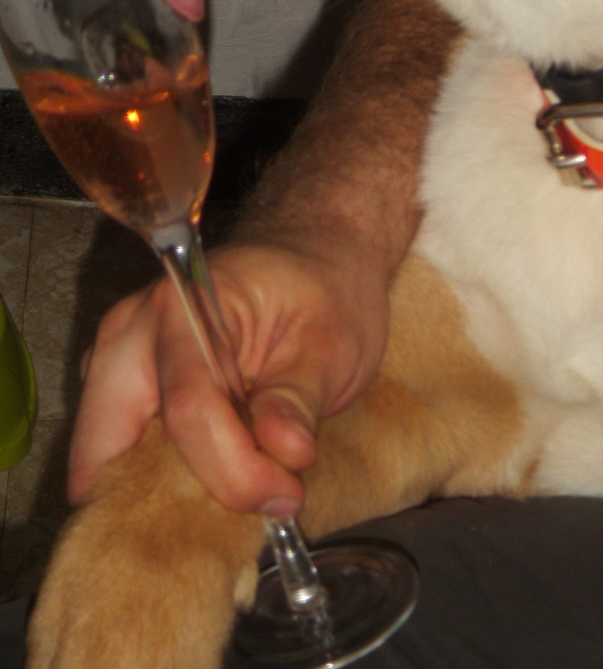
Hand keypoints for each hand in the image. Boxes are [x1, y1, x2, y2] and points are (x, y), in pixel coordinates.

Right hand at [68, 242, 389, 515]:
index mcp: (185, 307)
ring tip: (231, 491)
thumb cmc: (321, 290)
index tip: (285, 494)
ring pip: (104, 454)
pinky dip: (152, 481)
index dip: (235, 470)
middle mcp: (132, 331)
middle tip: (244, 509)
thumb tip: (284, 455)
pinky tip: (208, 482)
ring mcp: (116, 360)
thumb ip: (299, 400)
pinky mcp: (121, 389)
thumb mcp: (331, 344)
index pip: (189, 410)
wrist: (314, 258)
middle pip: (114, 441)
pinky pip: (117, 451)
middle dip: (170, 496)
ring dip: (157, 491)